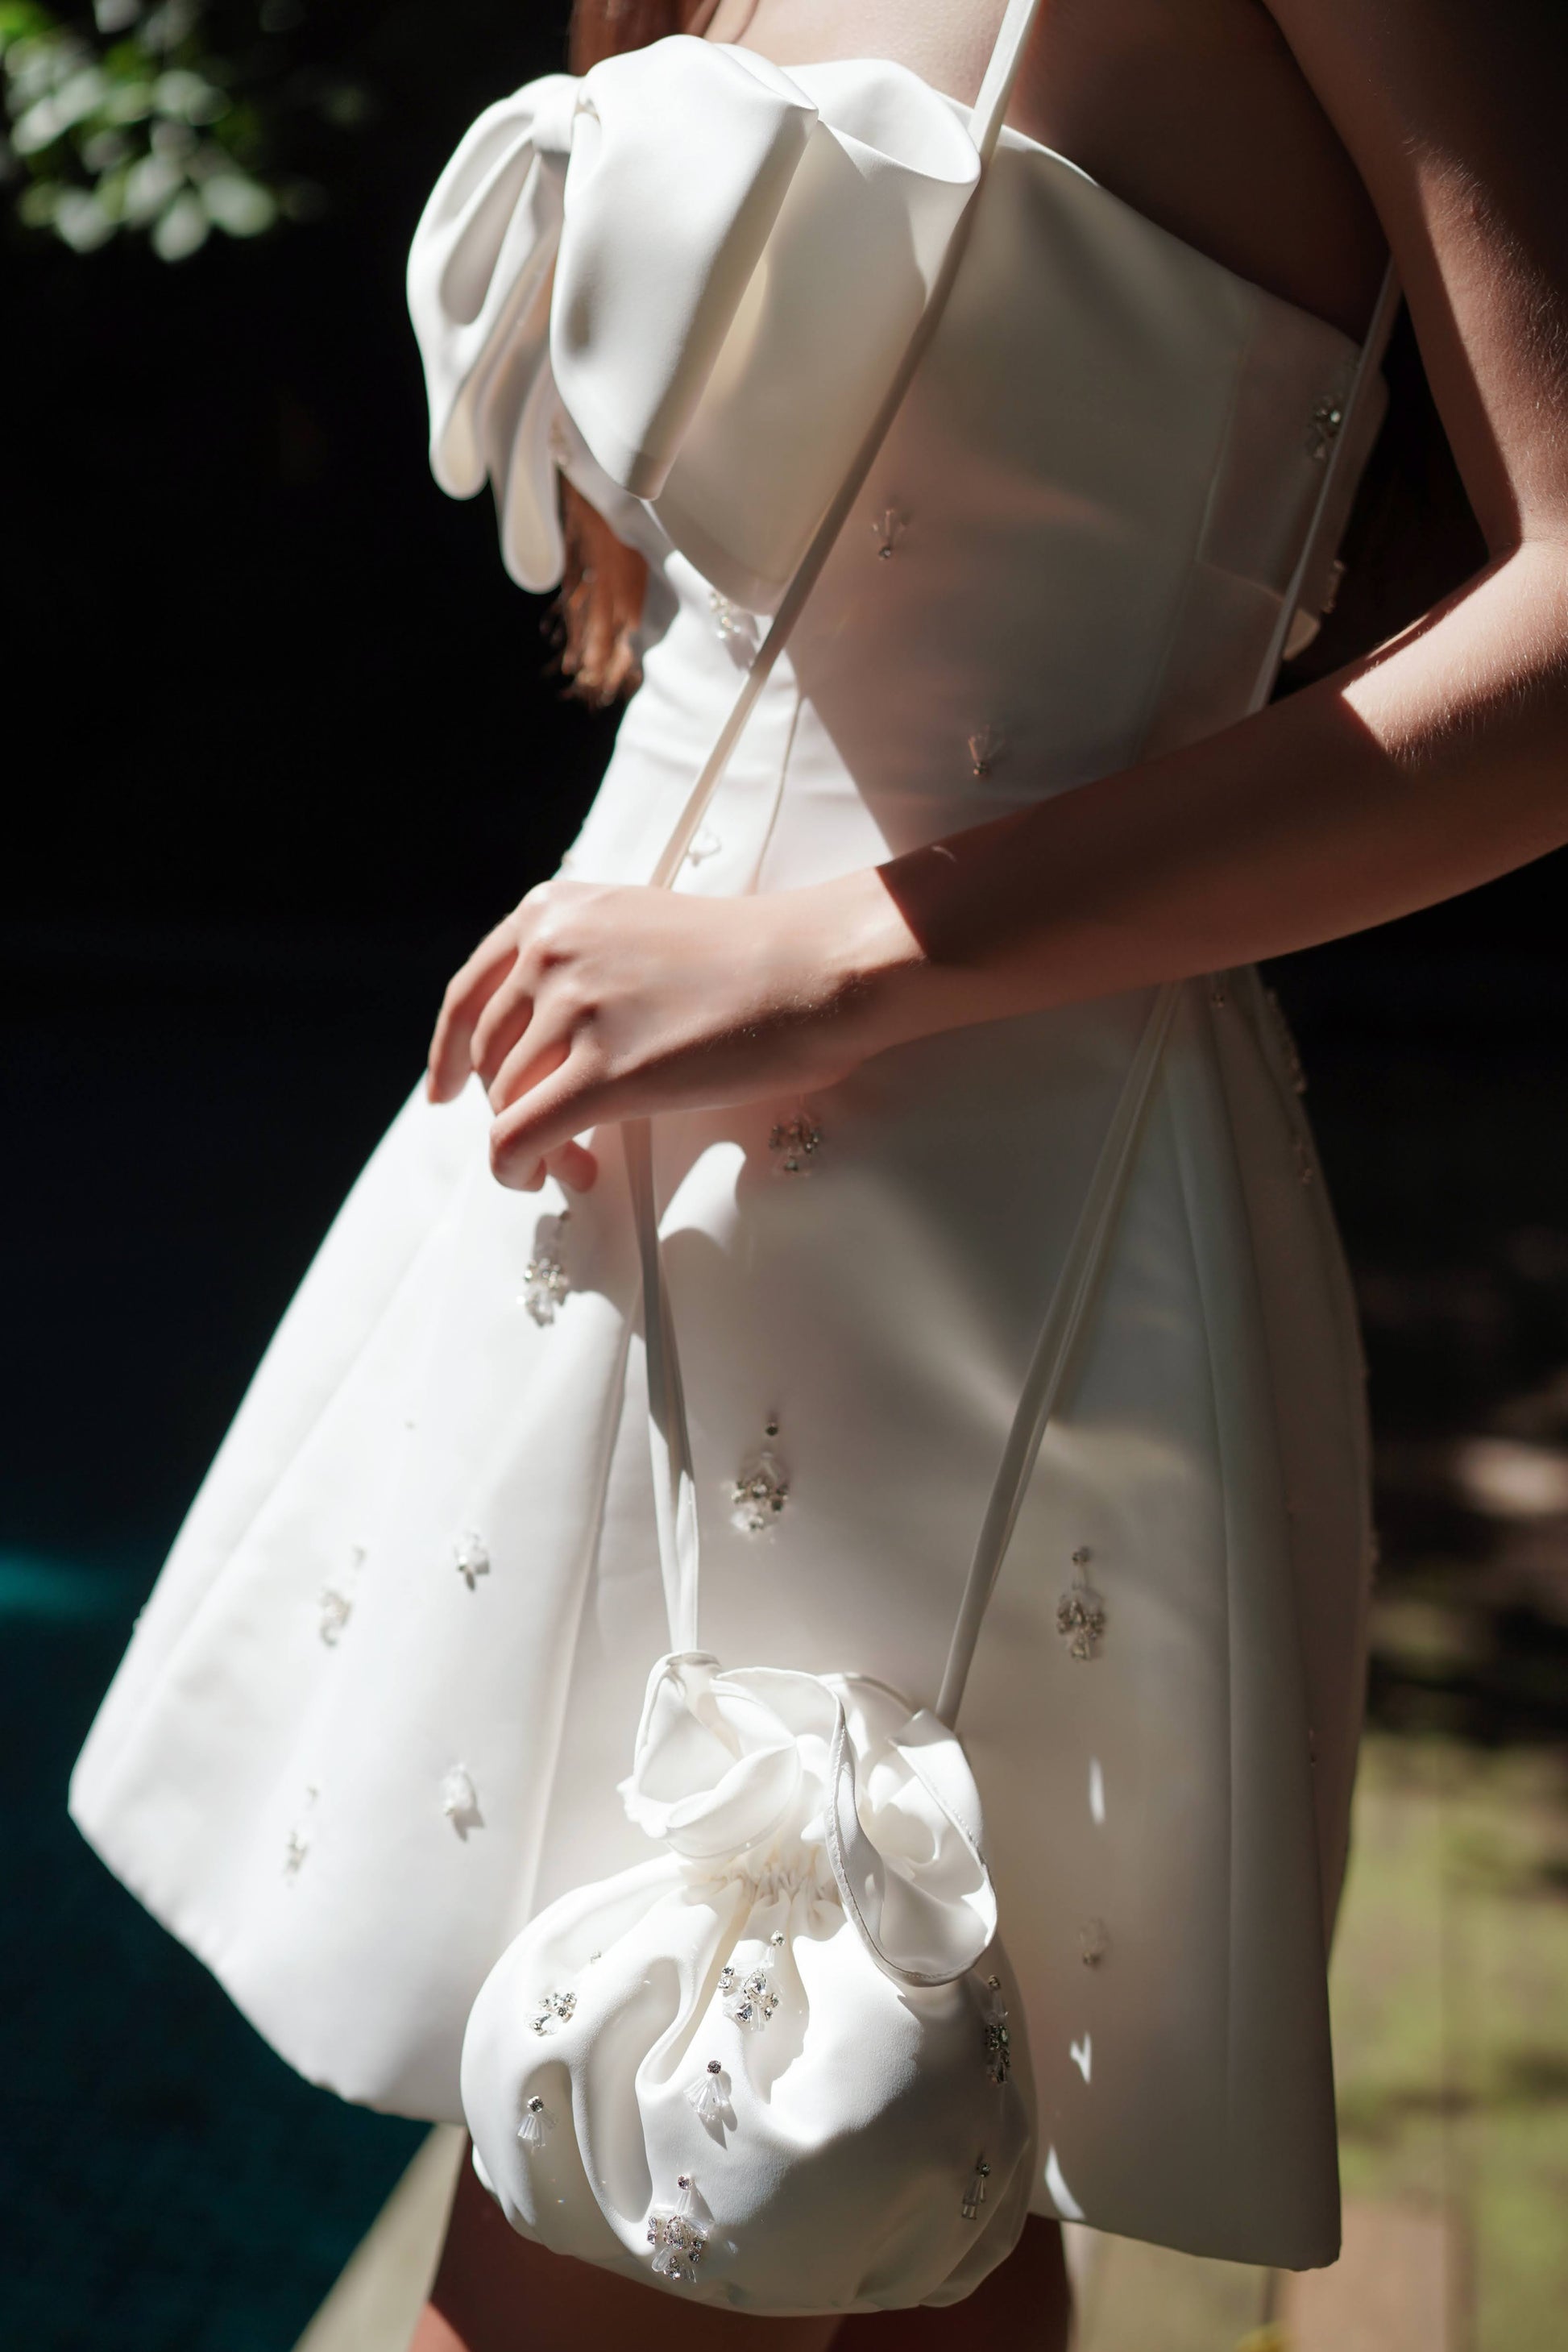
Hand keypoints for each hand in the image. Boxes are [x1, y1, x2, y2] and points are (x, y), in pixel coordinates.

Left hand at [425, 871, 917, 1189]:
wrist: (820, 967)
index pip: (468, 992)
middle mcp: (549, 950)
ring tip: (582, 1163)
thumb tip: (542, 1047)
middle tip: (560, 1148)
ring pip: (506, 1104)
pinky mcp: (603, 1071)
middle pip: (489, 1058)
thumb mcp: (642, 930)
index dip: (449, 1054)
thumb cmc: (755, 959)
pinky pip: (519, 1139)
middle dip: (513, 1111)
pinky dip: (520, 1171)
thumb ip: (582, 967)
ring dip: (536, 1147)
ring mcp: (573, 1008)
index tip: (449, 1092)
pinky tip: (557, 1178)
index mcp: (553, 911)